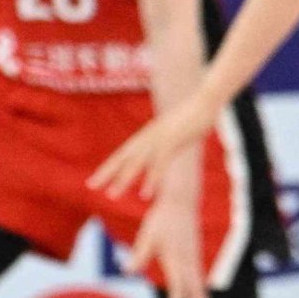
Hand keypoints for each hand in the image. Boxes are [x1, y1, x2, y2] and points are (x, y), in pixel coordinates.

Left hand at [88, 99, 217, 204]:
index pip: (123, 153)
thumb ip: (167, 139)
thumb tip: (165, 147)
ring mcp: (159, 139)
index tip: (95, 181)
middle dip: (107, 172)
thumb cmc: (194, 115)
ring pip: (136, 162)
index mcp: (148, 135)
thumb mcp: (176, 129)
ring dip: (123, 179)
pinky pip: (158, 165)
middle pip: (123, 157)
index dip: (108, 167)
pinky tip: (145, 195)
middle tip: (92, 186)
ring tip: (112, 195)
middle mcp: (148, 136)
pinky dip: (151, 180)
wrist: (206, 102)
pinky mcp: (172, 142)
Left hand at [134, 182, 205, 297]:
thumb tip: (126, 270)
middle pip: (195, 292)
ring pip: (200, 290)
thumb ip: (140, 254)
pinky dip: (202, 297)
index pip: (178, 284)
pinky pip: (200, 283)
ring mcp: (194, 261)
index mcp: (176, 257)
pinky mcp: (195, 259)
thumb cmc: (162, 218)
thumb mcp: (147, 235)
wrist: (182, 201)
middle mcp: (189, 262)